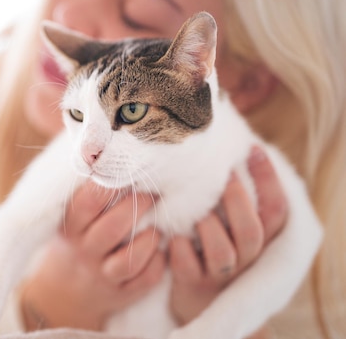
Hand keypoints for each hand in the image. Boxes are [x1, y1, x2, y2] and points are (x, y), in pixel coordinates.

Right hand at [20, 181, 164, 330]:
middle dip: (139, 205)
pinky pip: (144, 280)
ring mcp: (101, 275)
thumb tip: (105, 148)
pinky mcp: (119, 294)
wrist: (62, 292)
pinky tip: (160, 250)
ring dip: (150, 239)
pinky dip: (157, 264)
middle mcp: (84, 251)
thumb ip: (86, 189)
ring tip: (158, 226)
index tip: (129, 170)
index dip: (112, 184)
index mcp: (71, 227)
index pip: (89, 202)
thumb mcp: (70, 217)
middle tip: (154, 192)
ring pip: (129, 259)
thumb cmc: (75, 238)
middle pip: (113, 227)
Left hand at [168, 146, 288, 325]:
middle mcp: (245, 258)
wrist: (198, 299)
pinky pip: (186, 264)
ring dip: (206, 227)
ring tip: (194, 213)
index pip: (276, 210)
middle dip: (236, 201)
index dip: (268, 179)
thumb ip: (233, 197)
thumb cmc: (212, 247)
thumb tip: (227, 148)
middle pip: (251, 231)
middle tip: (221, 177)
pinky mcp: (193, 283)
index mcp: (260, 239)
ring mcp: (220, 273)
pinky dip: (178, 247)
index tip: (252, 148)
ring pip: (221, 251)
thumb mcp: (230, 225)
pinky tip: (171, 236)